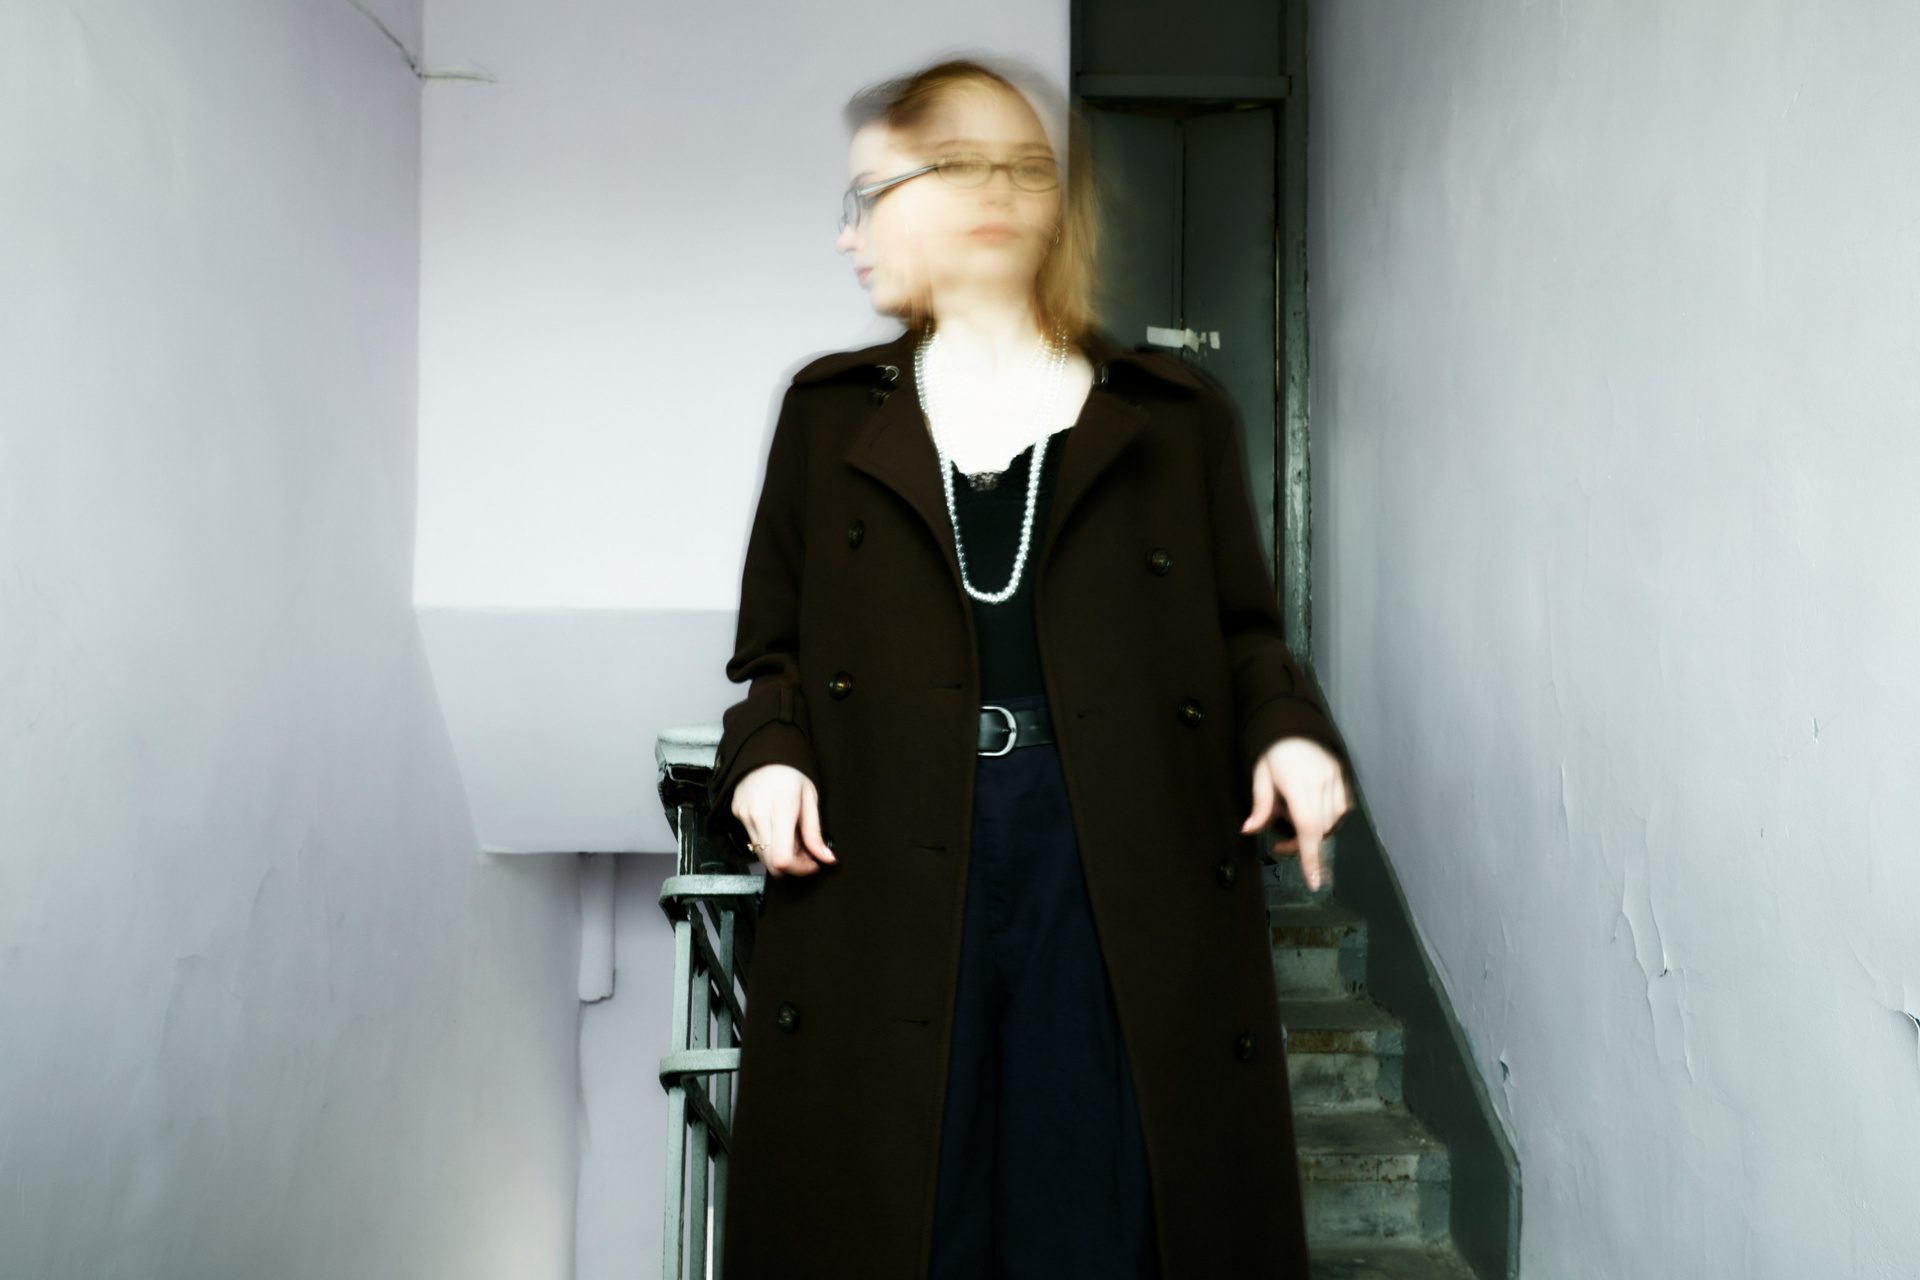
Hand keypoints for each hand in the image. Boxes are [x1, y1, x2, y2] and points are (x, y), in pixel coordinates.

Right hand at [730, 764, 835, 876]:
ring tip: (794, 839)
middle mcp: (759, 815)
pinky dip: (769, 843)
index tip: (813, 864)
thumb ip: (816, 832)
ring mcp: (744, 815)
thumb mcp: (810, 798)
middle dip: (793, 865)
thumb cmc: (791, 770)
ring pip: (761, 855)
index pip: (783, 859)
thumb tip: (827, 858)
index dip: (800, 869)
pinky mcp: (737, 814)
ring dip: (780, 855)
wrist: (764, 749)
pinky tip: (779, 829)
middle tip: (807, 854)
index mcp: (782, 809)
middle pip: (772, 863)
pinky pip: (753, 840)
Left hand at [1240, 738, 1350, 891]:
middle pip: (1318, 830)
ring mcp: (1335, 780)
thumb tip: (1249, 830)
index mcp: (1298, 784)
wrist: (1295, 726)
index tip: (1315, 881)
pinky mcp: (1343, 779)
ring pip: (1331, 823)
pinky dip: (1327, 817)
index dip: (1311, 857)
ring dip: (1313, 829)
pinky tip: (1311, 808)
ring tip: (1293, 815)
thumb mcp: (1260, 776)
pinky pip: (1341, 810)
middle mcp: (1321, 783)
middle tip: (1281, 843)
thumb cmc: (1273, 751)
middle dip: (1301, 844)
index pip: (1308, 829)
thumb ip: (1260, 806)